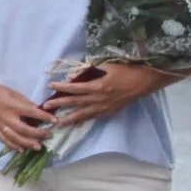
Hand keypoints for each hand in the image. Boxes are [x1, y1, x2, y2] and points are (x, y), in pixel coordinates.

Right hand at [0, 74, 53, 153]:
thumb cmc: (0, 92)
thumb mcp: (15, 94)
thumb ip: (26, 103)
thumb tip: (38, 111)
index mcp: (14, 106)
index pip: (32, 113)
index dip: (44, 117)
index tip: (55, 121)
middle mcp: (7, 117)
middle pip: (25, 129)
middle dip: (38, 134)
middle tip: (48, 135)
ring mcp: (0, 125)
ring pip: (15, 138)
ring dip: (28, 143)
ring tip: (38, 147)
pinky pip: (4, 140)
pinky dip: (13, 146)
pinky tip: (21, 150)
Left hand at [44, 60, 170, 122]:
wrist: (145, 82)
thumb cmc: (127, 70)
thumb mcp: (107, 66)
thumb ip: (90, 71)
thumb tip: (74, 75)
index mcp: (99, 86)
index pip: (75, 88)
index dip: (62, 87)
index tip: (50, 86)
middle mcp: (100, 99)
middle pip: (75, 103)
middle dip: (59, 105)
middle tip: (45, 108)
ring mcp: (105, 107)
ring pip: (83, 114)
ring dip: (68, 118)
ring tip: (56, 122)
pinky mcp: (109, 112)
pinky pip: (93, 117)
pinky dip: (82, 120)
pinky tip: (74, 123)